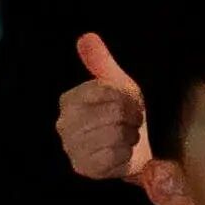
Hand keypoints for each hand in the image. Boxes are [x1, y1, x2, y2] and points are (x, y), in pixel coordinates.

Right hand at [51, 31, 147, 185]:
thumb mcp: (120, 84)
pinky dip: (126, 155)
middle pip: (113, 112)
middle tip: (133, 121)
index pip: (105, 90)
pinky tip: (124, 154)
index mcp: (71, 99)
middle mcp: (64, 122)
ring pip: (114, 134)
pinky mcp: (84, 168)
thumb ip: (102, 62)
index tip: (131, 102)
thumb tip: (87, 36)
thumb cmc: (128, 113)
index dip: (127, 96)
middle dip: (132, 117)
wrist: (140, 149)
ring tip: (128, 137)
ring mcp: (71, 147)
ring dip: (130, 136)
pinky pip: (113, 156)